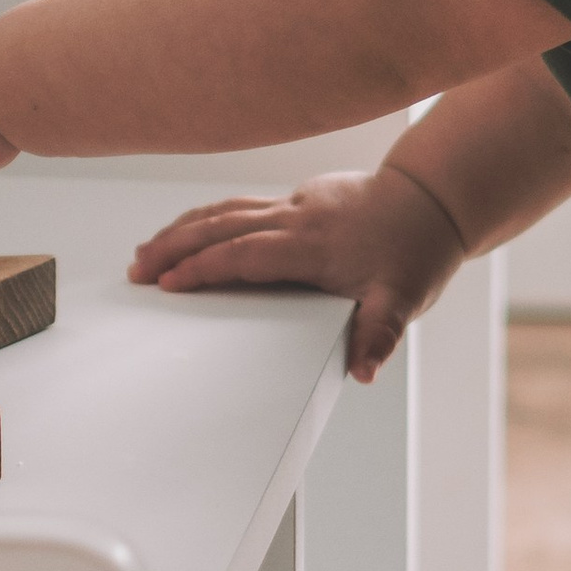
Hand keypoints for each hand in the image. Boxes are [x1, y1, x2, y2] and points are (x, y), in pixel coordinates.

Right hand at [128, 165, 464, 381]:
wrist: (434, 201)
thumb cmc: (416, 252)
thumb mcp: (405, 299)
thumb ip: (380, 334)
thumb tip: (364, 371)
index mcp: (313, 245)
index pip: (246, 254)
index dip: (205, 267)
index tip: (168, 283)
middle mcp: (296, 219)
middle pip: (221, 226)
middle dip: (175, 246)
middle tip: (137, 269)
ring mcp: (294, 205)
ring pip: (225, 211)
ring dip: (183, 230)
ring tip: (146, 252)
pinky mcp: (297, 200)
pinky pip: (240, 205)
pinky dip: (207, 218)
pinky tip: (189, 231)